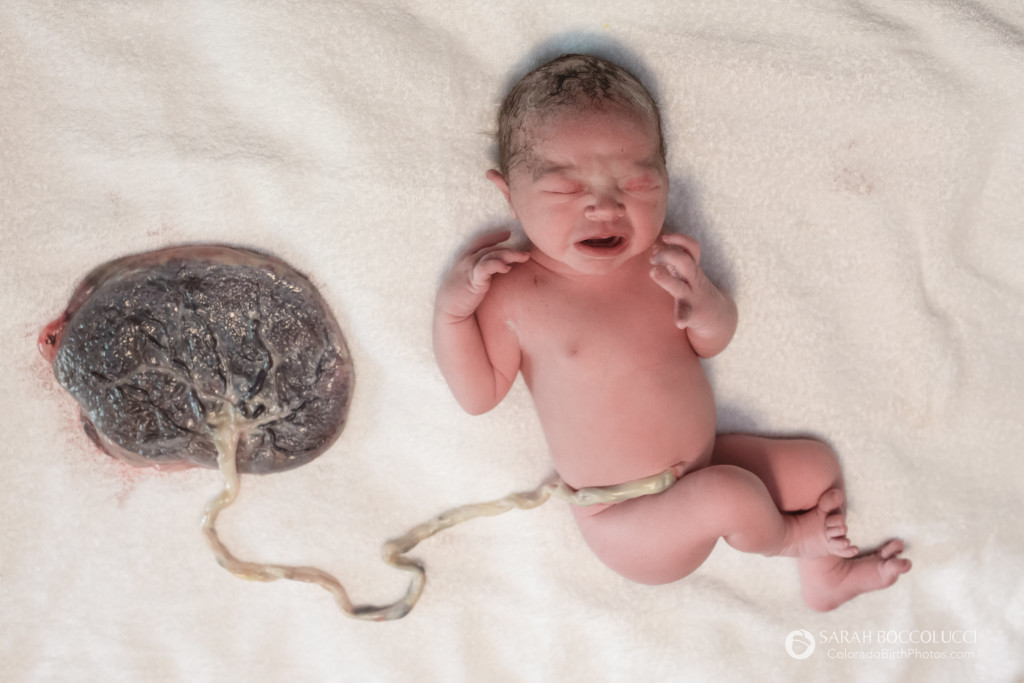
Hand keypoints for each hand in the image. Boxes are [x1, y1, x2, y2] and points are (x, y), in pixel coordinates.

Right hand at [437, 229, 529, 322]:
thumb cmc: (461, 295)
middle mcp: (467, 259)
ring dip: (510, 255)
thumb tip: (498, 269)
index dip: (495, 237)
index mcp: (465, 257)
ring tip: (524, 257)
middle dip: (509, 248)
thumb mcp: (469, 278)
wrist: (448, 310)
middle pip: (491, 248)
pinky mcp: (472, 279)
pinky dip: (497, 264)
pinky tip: (507, 268)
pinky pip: (486, 267)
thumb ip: (480, 271)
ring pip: (492, 255)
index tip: (508, 234)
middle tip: (525, 252)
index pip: (481, 241)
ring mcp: (469, 267)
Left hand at [649, 233, 736, 355]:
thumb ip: (671, 258)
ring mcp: (692, 295)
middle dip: (667, 254)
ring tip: (653, 272)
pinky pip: (685, 313)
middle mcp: (693, 279)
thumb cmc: (694, 288)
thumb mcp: (686, 271)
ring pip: (679, 286)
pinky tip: (679, 322)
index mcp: (692, 267)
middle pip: (684, 261)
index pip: (692, 247)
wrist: (716, 315)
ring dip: (665, 278)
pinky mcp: (691, 312)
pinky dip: (682, 317)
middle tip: (652, 258)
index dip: (679, 239)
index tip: (664, 238)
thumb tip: (655, 246)